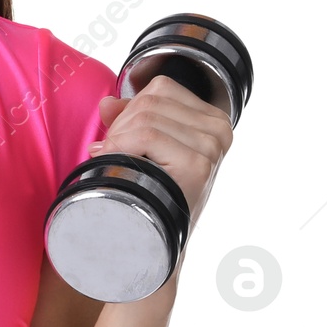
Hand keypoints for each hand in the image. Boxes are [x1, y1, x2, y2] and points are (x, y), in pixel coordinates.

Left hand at [89, 73, 232, 227]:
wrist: (160, 237)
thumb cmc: (154, 190)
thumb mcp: (146, 147)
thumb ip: (130, 118)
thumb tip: (107, 102)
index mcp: (212, 118)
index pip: (160, 88)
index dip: (131, 110)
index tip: (124, 139)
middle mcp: (218, 129)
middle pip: (150, 101)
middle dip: (121, 127)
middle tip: (116, 156)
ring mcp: (211, 147)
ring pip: (145, 117)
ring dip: (119, 139)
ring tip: (120, 164)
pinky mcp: (198, 164)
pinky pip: (146, 135)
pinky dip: (122, 148)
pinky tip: (120, 168)